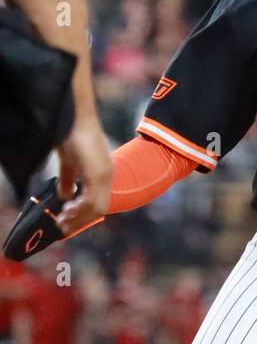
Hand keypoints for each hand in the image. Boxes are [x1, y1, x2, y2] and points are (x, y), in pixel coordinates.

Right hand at [56, 115, 111, 232]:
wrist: (74, 116)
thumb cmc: (70, 135)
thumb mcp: (69, 162)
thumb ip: (69, 180)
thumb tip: (66, 197)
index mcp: (103, 173)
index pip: (98, 202)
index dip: (83, 214)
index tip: (67, 220)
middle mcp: (107, 176)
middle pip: (98, 209)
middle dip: (80, 220)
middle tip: (62, 227)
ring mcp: (104, 175)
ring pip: (97, 207)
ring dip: (79, 217)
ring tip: (62, 221)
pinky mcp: (98, 173)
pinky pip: (93, 200)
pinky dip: (80, 208)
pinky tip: (67, 209)